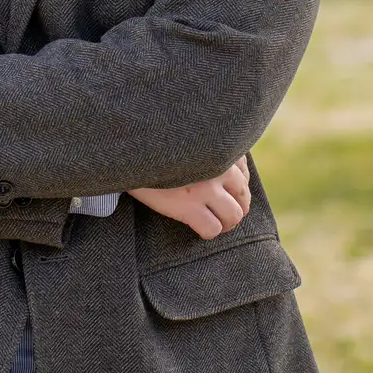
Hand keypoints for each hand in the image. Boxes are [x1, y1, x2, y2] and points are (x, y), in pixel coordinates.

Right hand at [127, 156, 250, 240]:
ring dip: (226, 223)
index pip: (244, 174)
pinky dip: (208, 232)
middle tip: (224, 214)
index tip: (226, 193)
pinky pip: (212, 229)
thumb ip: (207, 149)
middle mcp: (217, 167)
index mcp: (218, 148)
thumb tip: (230, 169)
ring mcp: (204, 188)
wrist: (129, 153)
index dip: (239, 188)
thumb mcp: (187, 140)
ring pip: (233, 216)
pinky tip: (200, 229)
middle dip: (237, 208)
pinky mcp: (188, 206)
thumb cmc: (157, 147)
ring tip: (216, 224)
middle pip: (243, 197)